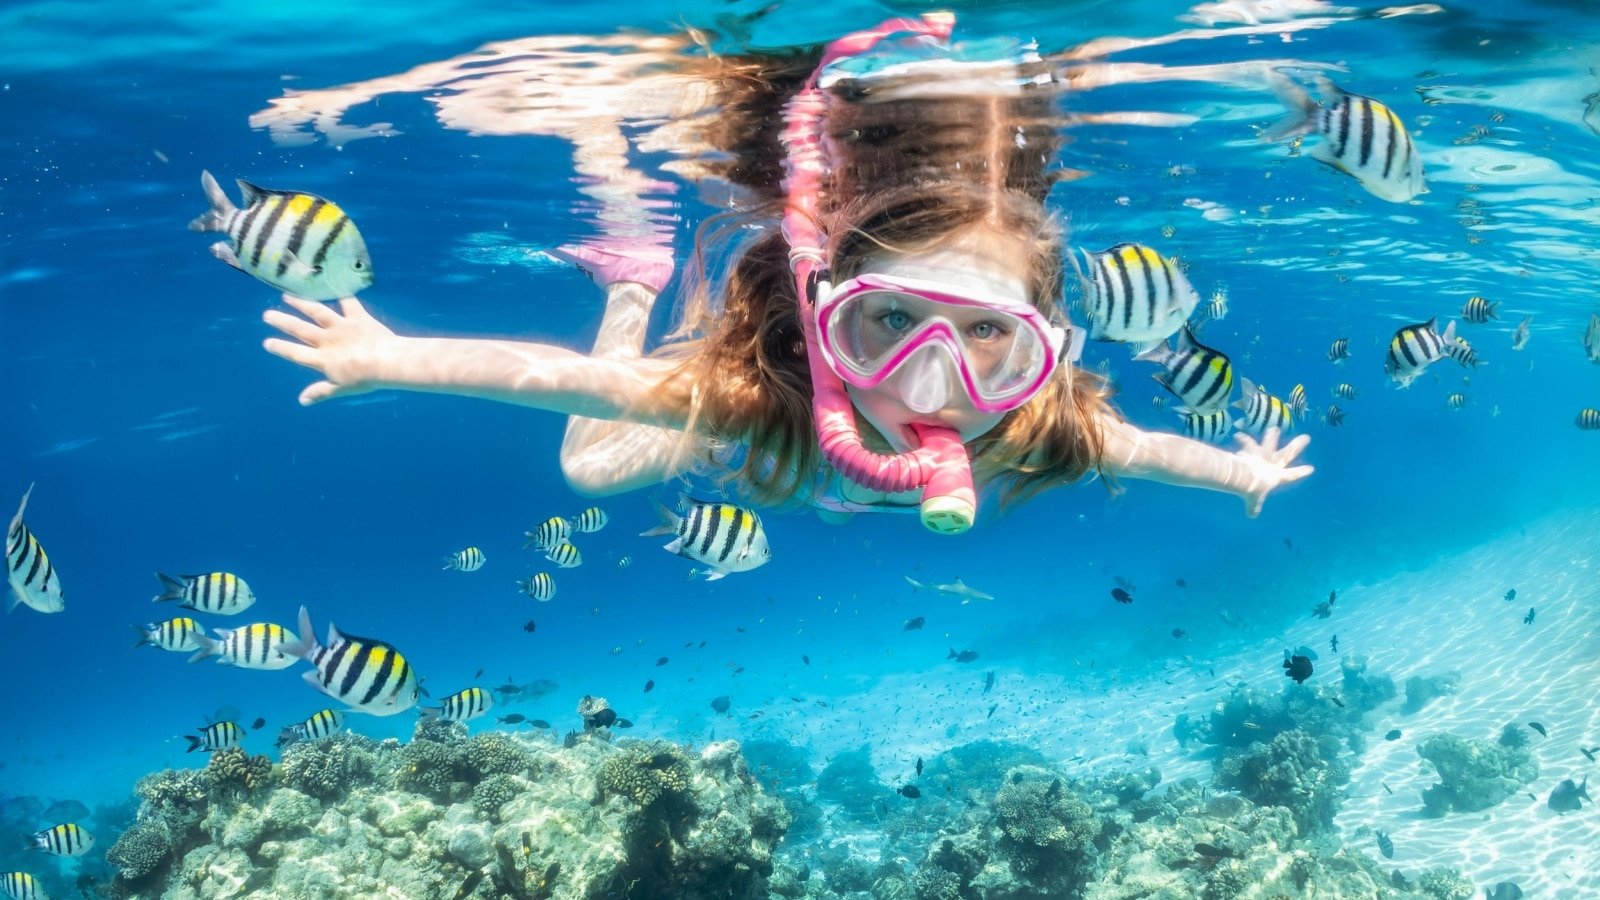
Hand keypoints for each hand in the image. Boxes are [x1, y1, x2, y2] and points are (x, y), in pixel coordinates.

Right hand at [263, 295, 397, 405]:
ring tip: (288, 296)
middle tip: (267, 315)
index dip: (280, 348)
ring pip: (317, 312)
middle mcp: (328, 340)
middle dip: (282, 321)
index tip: (267, 342)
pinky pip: (348, 302)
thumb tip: (302, 401)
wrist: (388, 362)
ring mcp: (342, 327)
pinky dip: (341, 292)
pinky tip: (333, 283)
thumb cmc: (365, 379)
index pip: (295, 353)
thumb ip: (320, 392)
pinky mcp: (358, 317)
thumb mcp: (341, 389)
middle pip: (300, 329)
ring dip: (301, 303)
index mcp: (322, 359)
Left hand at [1231, 427, 1312, 517]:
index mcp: (1277, 476)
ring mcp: (1264, 455)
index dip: (1301, 472)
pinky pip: (1247, 443)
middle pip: (1288, 453)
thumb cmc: (1253, 490)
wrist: (1245, 478)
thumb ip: (1253, 507)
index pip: (1292, 475)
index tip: (1311, 468)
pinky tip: (1237, 435)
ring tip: (1273, 429)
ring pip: (1270, 443)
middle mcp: (1273, 463)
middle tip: (1306, 437)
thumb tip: (1251, 515)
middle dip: (1297, 445)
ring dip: (1271, 436)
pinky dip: (1243, 439)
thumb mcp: (1253, 501)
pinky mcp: (1253, 450)